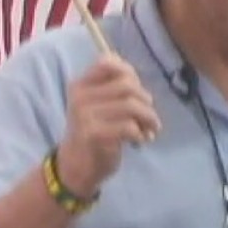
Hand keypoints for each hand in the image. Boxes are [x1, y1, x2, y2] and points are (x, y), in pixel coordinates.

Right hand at [56, 55, 160, 196]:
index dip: (129, 73)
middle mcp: (79, 97)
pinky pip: (129, 127)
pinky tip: (141, 141)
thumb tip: (132, 73)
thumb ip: (114, 87)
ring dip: (149, 118)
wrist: (76, 165)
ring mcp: (84, 115)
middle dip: (146, 101)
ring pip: (131, 106)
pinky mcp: (94, 134)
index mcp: (80, 86)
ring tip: (150, 129)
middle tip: (149, 117)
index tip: (136, 91)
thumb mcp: (98, 104)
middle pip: (127, 86)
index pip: (106, 62)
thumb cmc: (93, 131)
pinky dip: (142, 134)